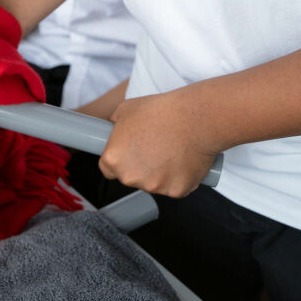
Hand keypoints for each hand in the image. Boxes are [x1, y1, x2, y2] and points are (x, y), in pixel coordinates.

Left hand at [98, 89, 220, 197]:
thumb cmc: (160, 111)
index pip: (108, 169)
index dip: (119, 160)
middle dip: (139, 167)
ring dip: (159, 174)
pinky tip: (183, 160)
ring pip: (154, 184)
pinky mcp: (176, 191)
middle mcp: (130, 177)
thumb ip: (115, 125)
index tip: (129, 154)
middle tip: (153, 148)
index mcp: (113, 159)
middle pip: (131, 178)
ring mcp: (154, 186)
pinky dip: (179, 178)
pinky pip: (175, 187)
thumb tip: (114, 128)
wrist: (193, 118)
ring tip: (170, 151)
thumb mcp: (125, 110)